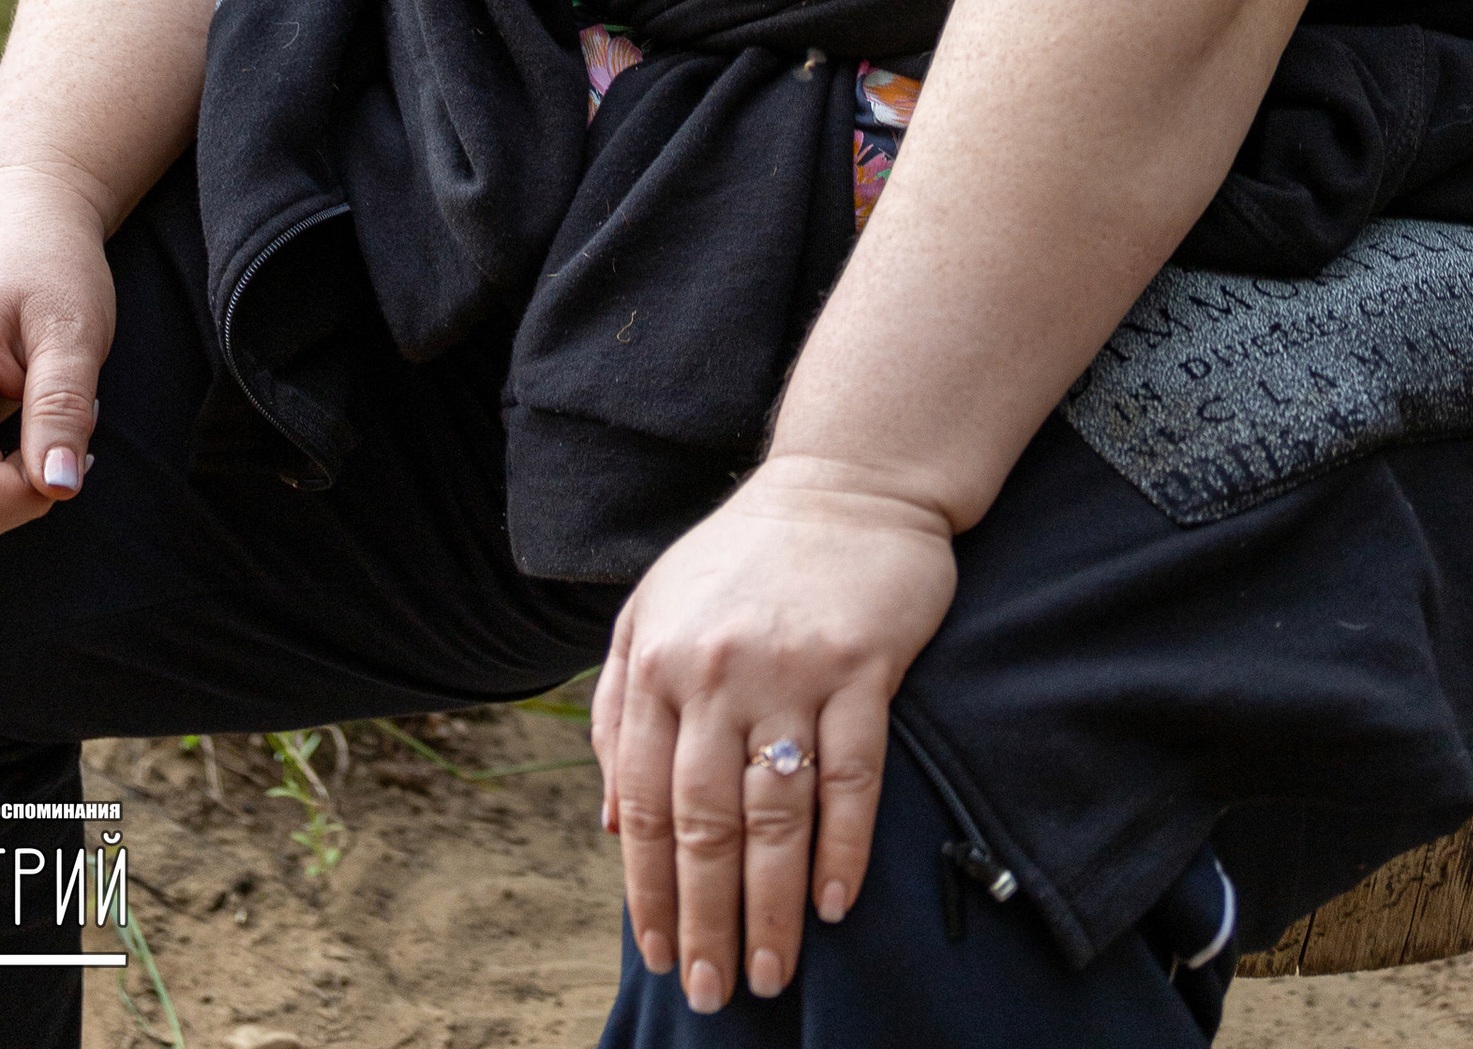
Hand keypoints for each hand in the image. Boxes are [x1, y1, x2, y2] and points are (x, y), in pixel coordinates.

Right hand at [0, 162, 113, 541]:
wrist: (23, 223)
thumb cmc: (52, 266)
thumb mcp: (74, 331)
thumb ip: (62, 410)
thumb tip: (58, 489)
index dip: (22, 498)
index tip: (74, 455)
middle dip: (21, 490)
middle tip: (69, 424)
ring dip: (12, 481)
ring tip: (47, 412)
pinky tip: (27, 422)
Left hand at [591, 455, 956, 1014]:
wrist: (846, 479)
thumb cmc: (743, 556)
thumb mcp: (652, 613)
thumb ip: (618, 710)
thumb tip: (610, 823)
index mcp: (657, 662)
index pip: (644, 803)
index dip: (650, 891)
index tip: (660, 956)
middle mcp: (715, 671)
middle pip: (705, 824)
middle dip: (704, 920)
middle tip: (712, 993)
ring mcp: (790, 668)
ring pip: (774, 814)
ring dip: (770, 907)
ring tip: (770, 973)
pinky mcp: (861, 666)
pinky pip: (851, 776)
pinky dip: (843, 847)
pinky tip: (835, 903)